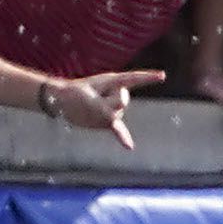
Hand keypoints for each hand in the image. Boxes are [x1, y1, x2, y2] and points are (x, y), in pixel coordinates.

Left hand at [43, 69, 159, 146]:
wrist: (61, 101)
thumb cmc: (74, 93)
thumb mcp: (90, 97)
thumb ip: (106, 108)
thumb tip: (115, 119)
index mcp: (113, 81)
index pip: (134, 79)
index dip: (148, 78)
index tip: (162, 76)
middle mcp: (116, 94)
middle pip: (123, 101)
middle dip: (110, 101)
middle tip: (90, 98)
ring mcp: (112, 109)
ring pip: (117, 114)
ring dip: (103, 113)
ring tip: (89, 107)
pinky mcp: (106, 122)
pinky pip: (118, 130)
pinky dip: (124, 138)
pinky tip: (130, 147)